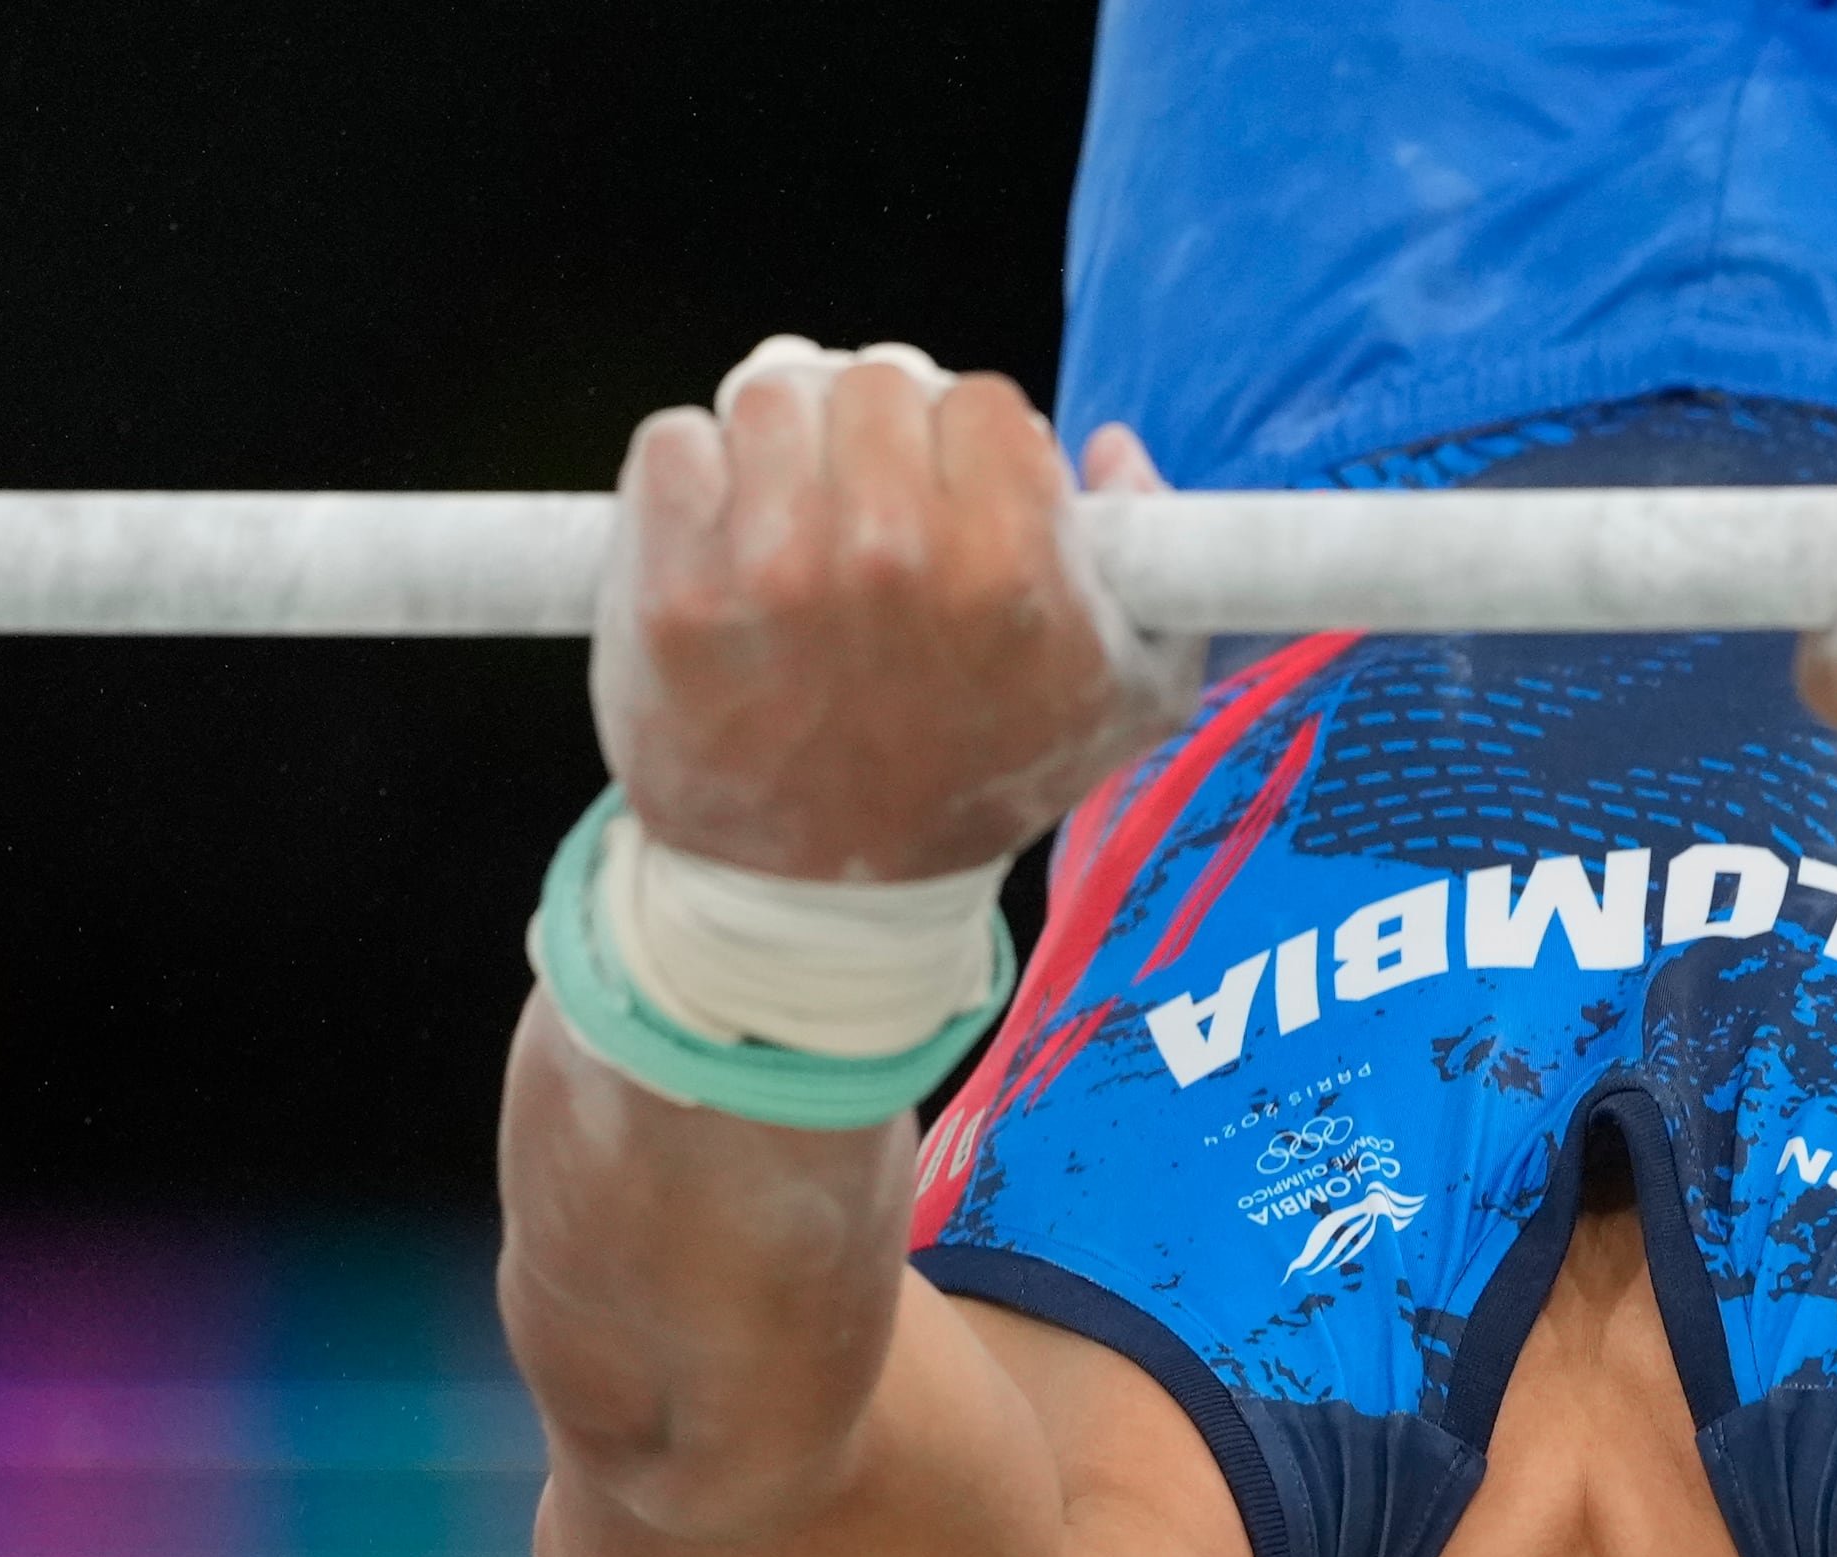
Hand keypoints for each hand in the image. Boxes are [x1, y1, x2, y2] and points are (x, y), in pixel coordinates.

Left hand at [591, 340, 1194, 885]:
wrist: (826, 897)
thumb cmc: (975, 783)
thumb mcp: (1125, 706)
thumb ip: (1167, 572)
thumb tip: (1116, 450)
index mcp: (1008, 570)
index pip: (980, 400)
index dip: (966, 443)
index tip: (948, 495)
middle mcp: (890, 557)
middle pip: (871, 379)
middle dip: (870, 433)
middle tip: (861, 502)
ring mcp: (769, 573)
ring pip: (767, 394)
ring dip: (778, 444)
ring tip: (789, 520)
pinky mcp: (669, 593)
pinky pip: (673, 444)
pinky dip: (691, 478)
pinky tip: (721, 542)